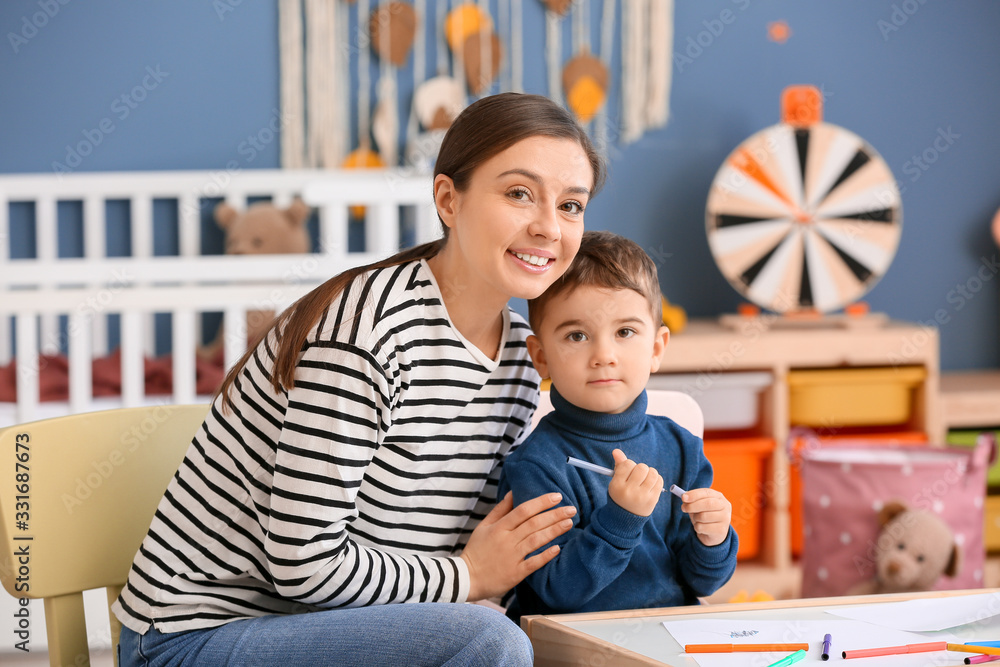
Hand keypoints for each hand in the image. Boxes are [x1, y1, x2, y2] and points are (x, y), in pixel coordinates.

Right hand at [460, 491, 575, 600]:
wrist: (467, 578)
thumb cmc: (476, 551)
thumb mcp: (484, 526)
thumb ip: (500, 510)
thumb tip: (513, 493)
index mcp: (499, 527)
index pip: (523, 510)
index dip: (541, 502)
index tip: (557, 496)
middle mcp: (506, 540)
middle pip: (534, 524)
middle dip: (554, 515)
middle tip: (572, 509)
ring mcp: (512, 557)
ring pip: (536, 540)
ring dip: (554, 531)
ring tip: (569, 523)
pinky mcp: (515, 573)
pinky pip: (533, 563)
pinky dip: (546, 555)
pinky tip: (558, 548)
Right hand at [608, 449, 662, 516]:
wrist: (627, 517)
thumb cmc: (621, 494)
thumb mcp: (616, 481)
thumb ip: (618, 465)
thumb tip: (616, 451)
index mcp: (617, 485)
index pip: (627, 464)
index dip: (629, 464)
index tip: (628, 471)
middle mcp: (630, 491)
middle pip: (641, 467)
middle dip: (641, 468)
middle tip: (638, 475)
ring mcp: (642, 496)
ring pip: (652, 473)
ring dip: (650, 472)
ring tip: (645, 478)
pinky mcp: (653, 500)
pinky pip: (659, 481)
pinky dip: (656, 479)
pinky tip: (650, 484)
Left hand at [680, 488, 732, 546]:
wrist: (714, 532)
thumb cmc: (705, 514)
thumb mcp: (699, 505)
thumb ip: (692, 501)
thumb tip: (684, 498)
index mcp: (719, 497)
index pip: (707, 493)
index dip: (694, 494)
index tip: (683, 497)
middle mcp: (725, 506)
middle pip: (707, 504)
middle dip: (692, 505)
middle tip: (683, 508)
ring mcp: (725, 519)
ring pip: (703, 516)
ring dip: (695, 518)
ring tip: (696, 519)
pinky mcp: (721, 530)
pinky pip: (702, 527)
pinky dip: (697, 527)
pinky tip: (701, 528)